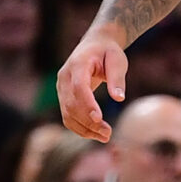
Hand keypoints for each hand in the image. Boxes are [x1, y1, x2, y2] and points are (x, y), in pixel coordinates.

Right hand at [57, 22, 129, 141]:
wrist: (95, 44)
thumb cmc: (108, 52)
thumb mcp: (118, 60)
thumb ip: (117, 78)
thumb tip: (119, 98)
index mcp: (77, 64)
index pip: (78, 87)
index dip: (87, 104)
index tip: (100, 119)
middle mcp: (64, 76)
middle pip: (71, 104)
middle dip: (89, 122)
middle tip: (108, 134)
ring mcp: (61, 87)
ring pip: (67, 113)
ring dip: (84, 129)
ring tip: (105, 137)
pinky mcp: (63, 96)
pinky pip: (67, 115)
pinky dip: (79, 127)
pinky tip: (95, 134)